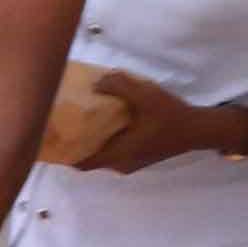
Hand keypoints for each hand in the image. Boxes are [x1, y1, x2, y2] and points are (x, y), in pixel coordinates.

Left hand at [60, 67, 200, 174]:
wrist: (198, 129)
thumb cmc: (170, 116)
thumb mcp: (145, 95)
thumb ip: (119, 86)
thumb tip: (97, 82)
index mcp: (119, 155)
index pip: (82, 163)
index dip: (63, 155)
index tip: (49, 140)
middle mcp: (121, 163)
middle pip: (89, 158)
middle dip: (74, 144)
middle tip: (60, 124)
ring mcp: (130, 162)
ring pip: (102, 154)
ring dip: (89, 141)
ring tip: (76, 120)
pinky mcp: (138, 155)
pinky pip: (113, 150)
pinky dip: (103, 139)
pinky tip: (100, 120)